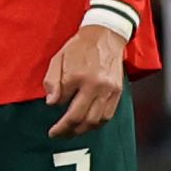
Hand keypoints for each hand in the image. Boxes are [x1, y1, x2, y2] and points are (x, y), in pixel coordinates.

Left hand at [44, 21, 125, 136]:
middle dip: (68, 130)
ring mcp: (109, 90)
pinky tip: (88, 126)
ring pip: (96, 120)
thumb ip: (52, 81)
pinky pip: (108, 115)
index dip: (57, 115)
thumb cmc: (79, 47)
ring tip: (72, 133)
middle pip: (81, 117)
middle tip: (58, 135)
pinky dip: (97, 124)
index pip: (64, 104)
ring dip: (83, 131)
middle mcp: (96, 85)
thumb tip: (51, 103)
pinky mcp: (118, 92)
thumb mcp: (58, 59)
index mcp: (78, 76)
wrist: (105, 36)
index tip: (51, 123)